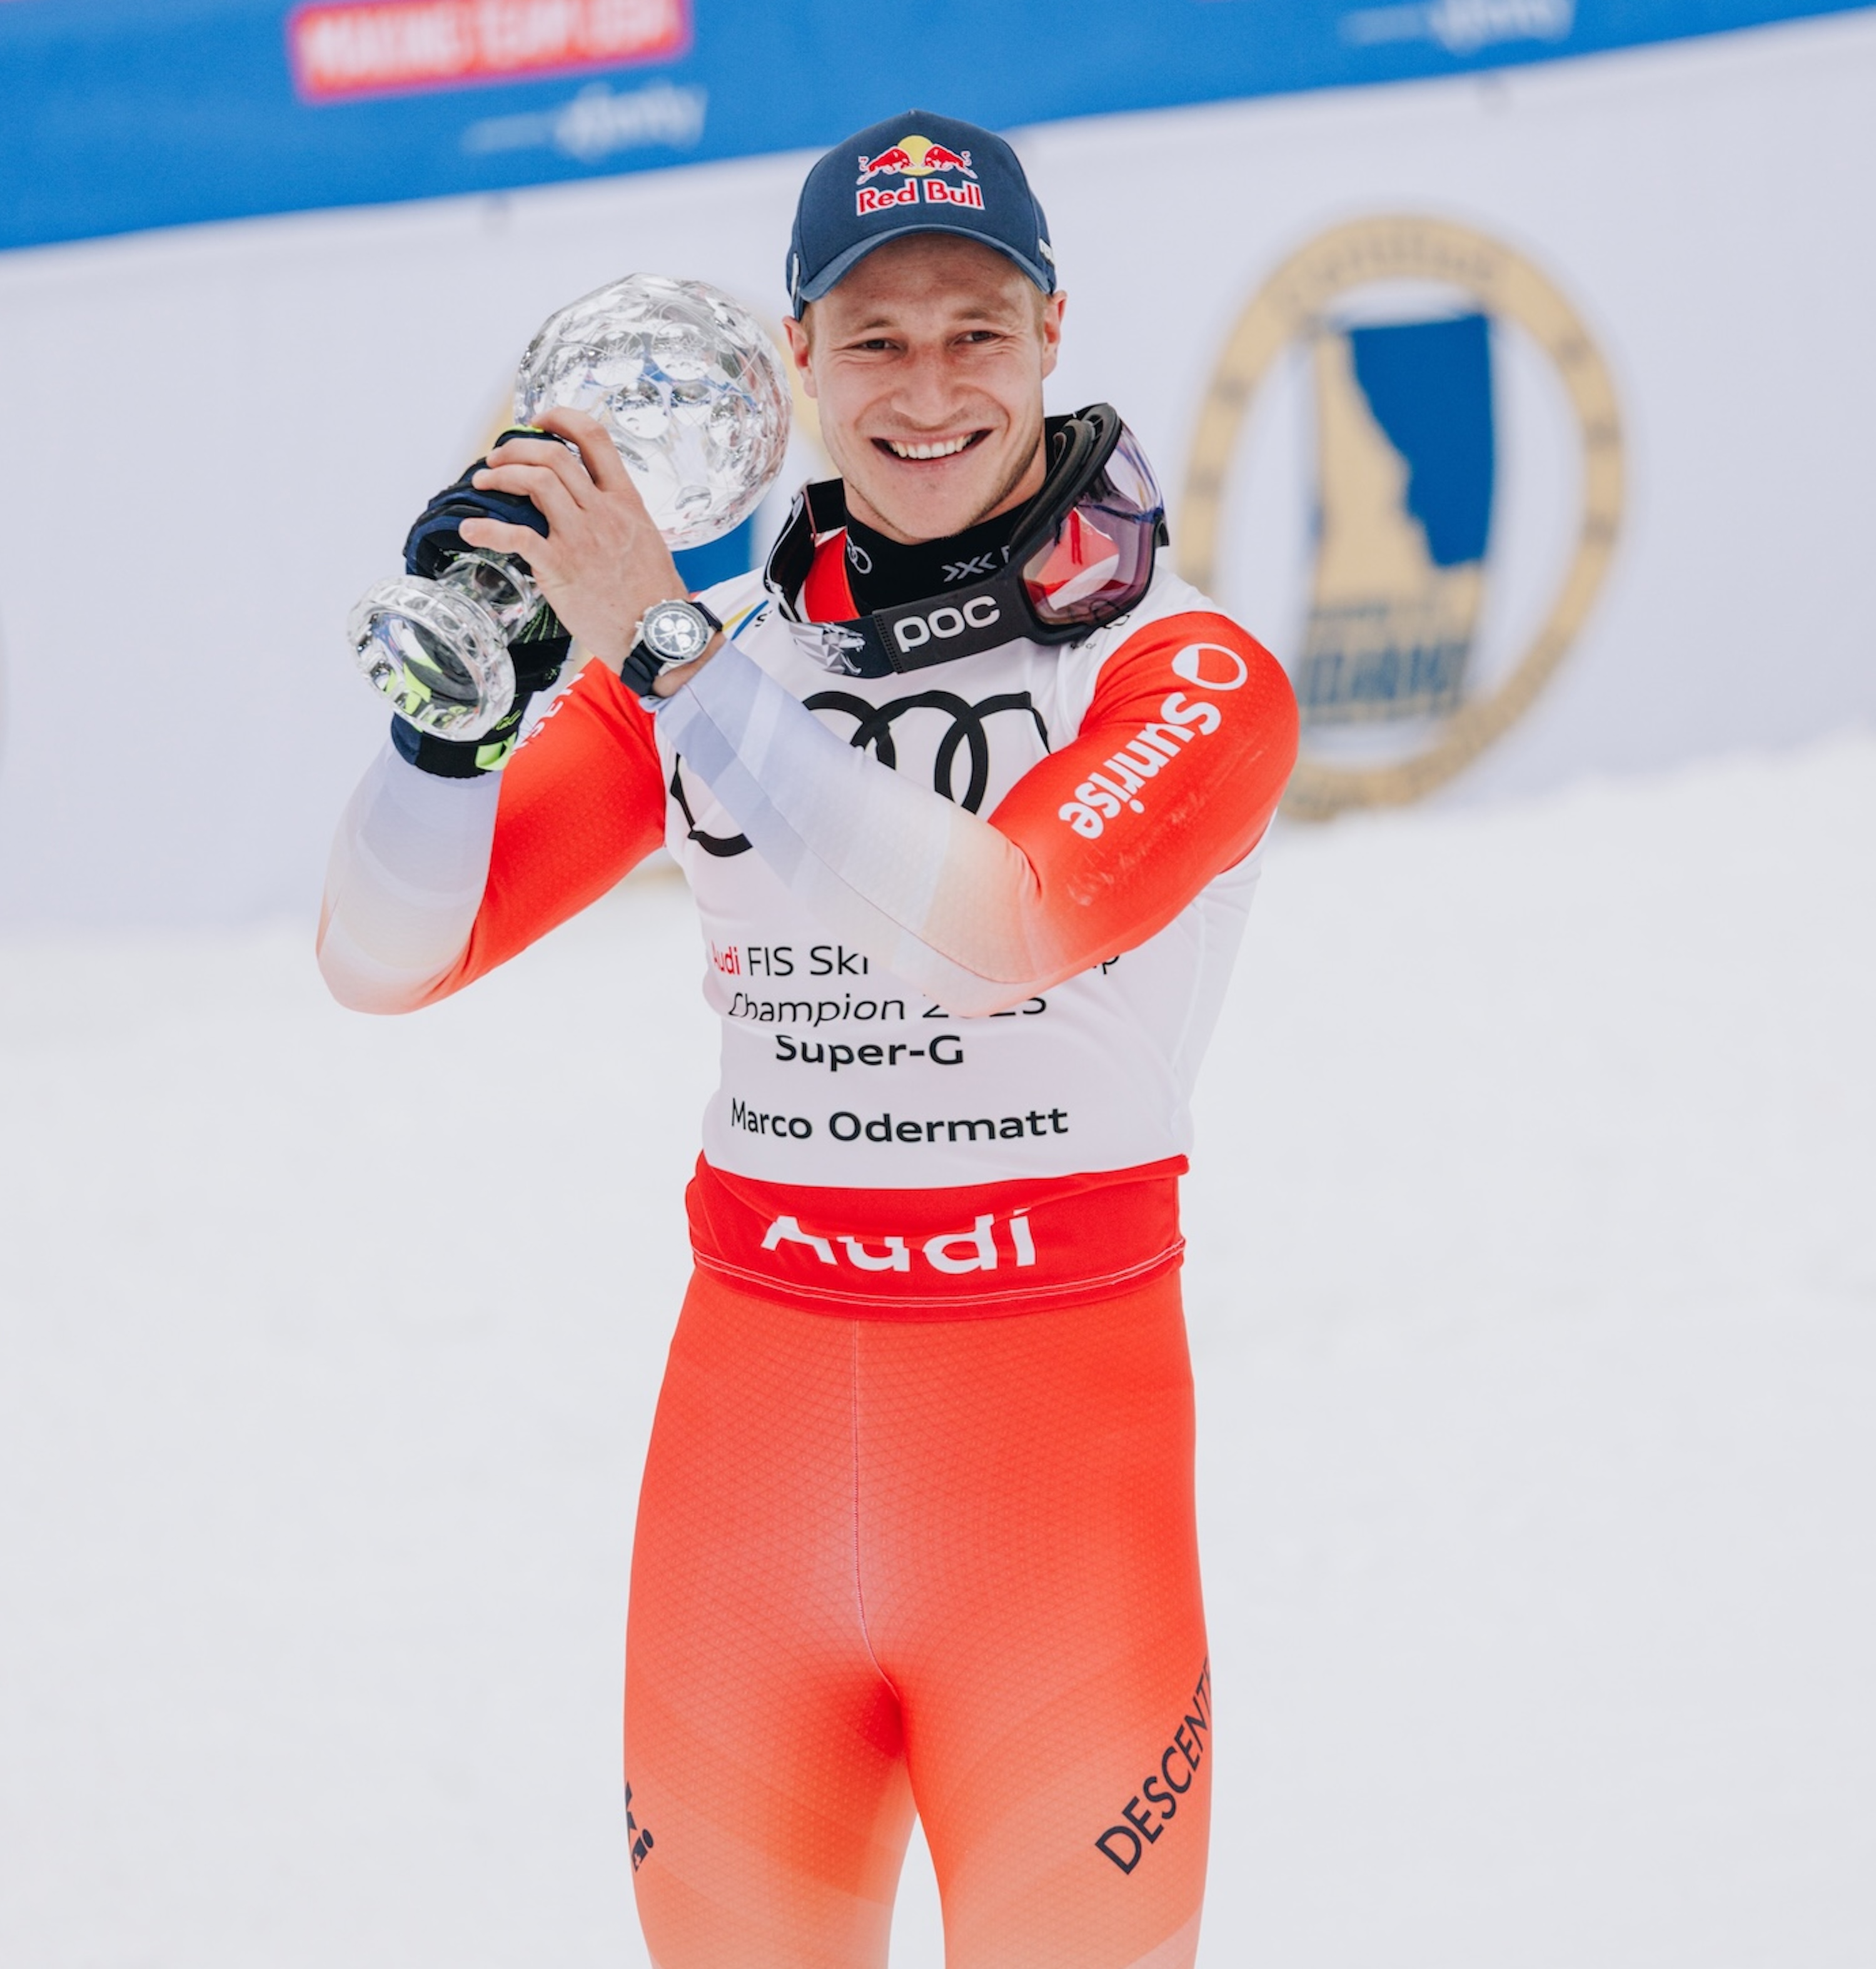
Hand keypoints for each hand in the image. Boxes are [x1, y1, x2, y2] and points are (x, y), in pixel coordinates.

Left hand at [458, 406, 686, 671]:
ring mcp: (582, 538)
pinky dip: (487, 530)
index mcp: (625, 500)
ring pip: (536, 482)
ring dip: (501, 476)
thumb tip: (587, 508)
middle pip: (555, 455)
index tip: (540, 420)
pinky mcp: (561, 567)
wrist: (658, 633)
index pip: (595, 438)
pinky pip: (517, 537)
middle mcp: (603, 512)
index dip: (562, 418)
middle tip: (498, 458)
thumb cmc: (653, 594)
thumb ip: (616, 517)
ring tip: (484, 483)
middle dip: (517, 447)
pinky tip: (470, 531)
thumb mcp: (644, 539)